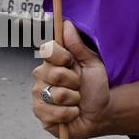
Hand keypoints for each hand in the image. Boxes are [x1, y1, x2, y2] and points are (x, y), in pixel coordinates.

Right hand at [32, 19, 109, 138]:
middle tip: (79, 85)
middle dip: (74, 81)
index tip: (71, 61)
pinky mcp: (40, 114)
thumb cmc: (95, 87)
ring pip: (55, 94)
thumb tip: (66, 24)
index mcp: (53, 62)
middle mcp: (42, 77)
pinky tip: (72, 112)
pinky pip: (54, 112)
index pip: (47, 50)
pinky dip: (69, 113)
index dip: (62, 56)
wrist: (100, 113)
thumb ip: (78, 45)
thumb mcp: (92, 63)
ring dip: (74, 99)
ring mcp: (39, 96)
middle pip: (53, 73)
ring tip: (77, 100)